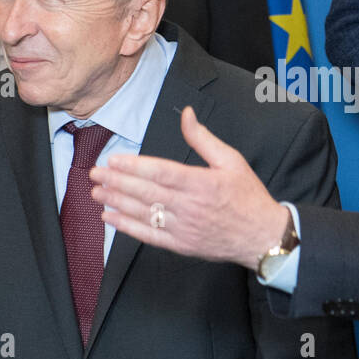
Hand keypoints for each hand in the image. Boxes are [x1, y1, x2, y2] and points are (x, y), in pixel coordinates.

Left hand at [89, 105, 289, 270]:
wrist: (263, 236)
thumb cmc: (248, 196)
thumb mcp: (231, 160)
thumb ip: (203, 138)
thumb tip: (187, 114)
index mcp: (202, 183)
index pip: (161, 172)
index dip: (134, 167)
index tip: (114, 161)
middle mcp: (190, 206)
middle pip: (146, 192)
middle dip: (117, 182)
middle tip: (95, 173)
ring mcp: (184, 228)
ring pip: (144, 213)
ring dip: (117, 203)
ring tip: (96, 192)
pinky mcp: (181, 244)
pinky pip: (149, 235)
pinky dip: (127, 227)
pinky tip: (110, 218)